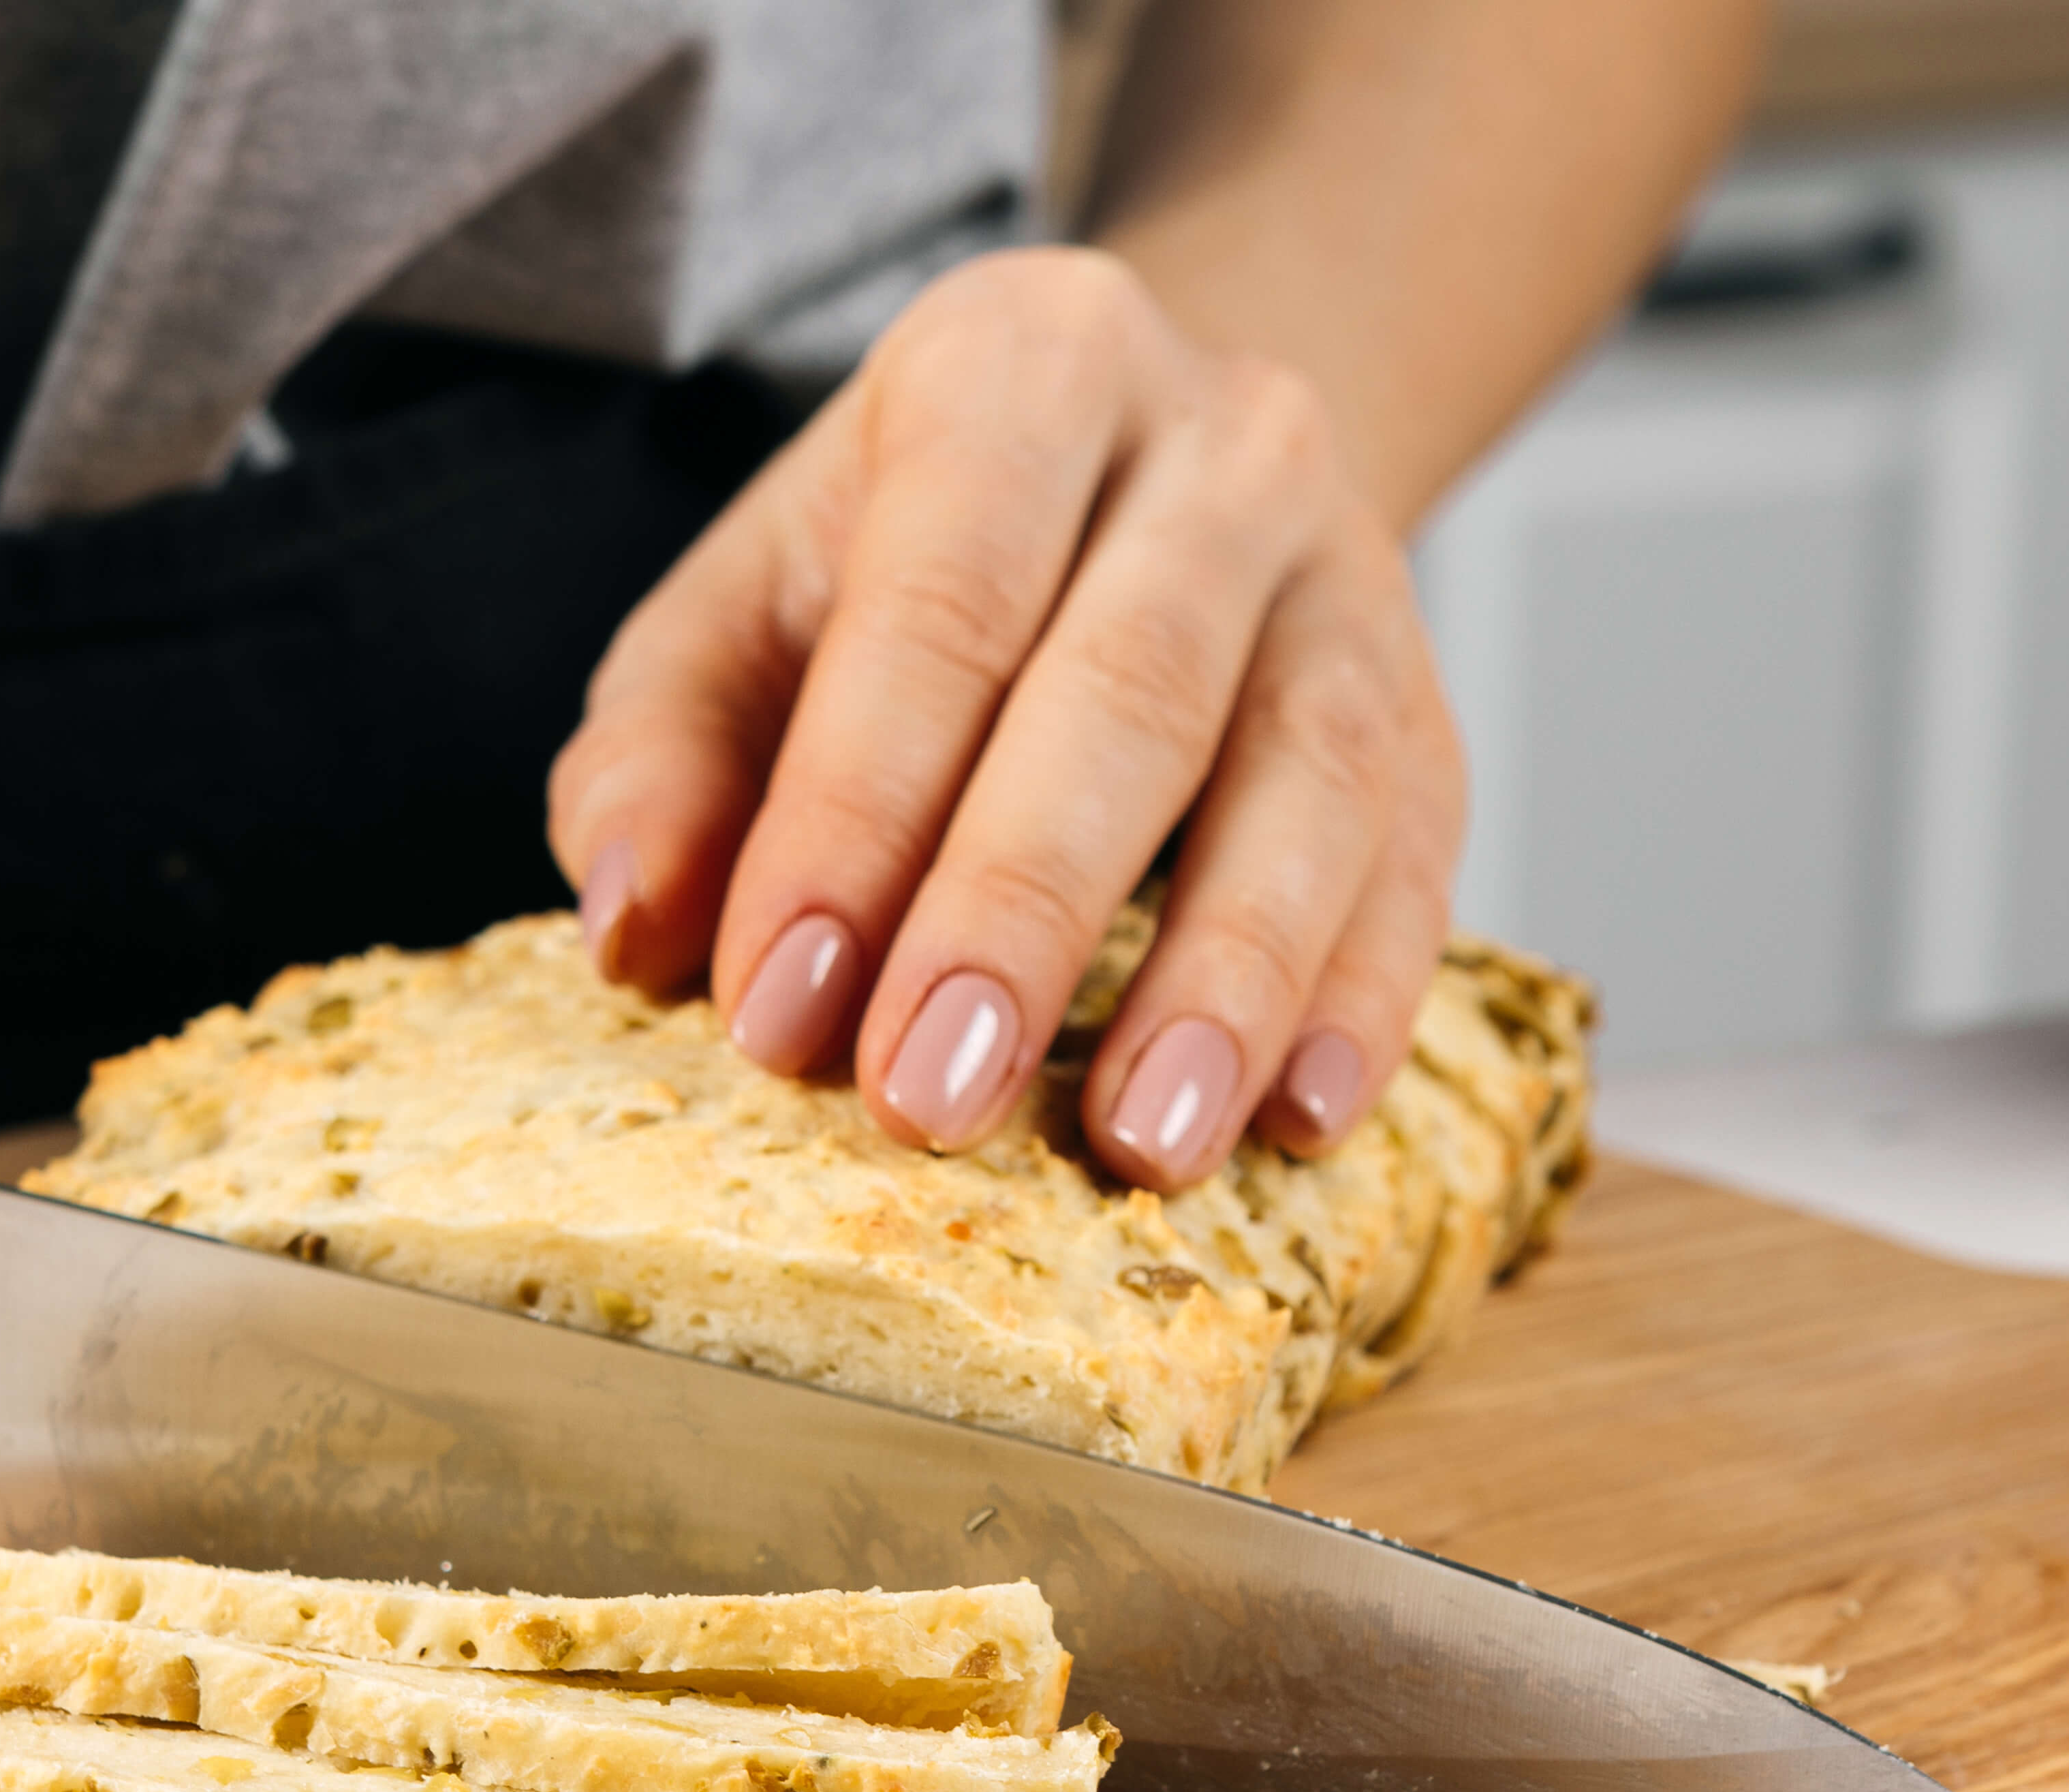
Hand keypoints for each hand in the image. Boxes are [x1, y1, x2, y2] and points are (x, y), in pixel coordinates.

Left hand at [549, 246, 1464, 1190]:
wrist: (1145, 474)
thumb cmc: (911, 572)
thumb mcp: (742, 618)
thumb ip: (661, 764)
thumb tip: (634, 929)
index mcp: (1019, 368)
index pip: (939, 601)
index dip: (855, 817)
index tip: (781, 1010)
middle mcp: (1218, 444)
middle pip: (1130, 688)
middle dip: (1021, 912)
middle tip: (931, 1099)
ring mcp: (1356, 573)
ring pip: (1314, 775)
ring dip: (1226, 980)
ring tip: (1142, 1146)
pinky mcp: (1434, 712)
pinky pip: (1419, 858)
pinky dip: (1361, 997)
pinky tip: (1293, 1119)